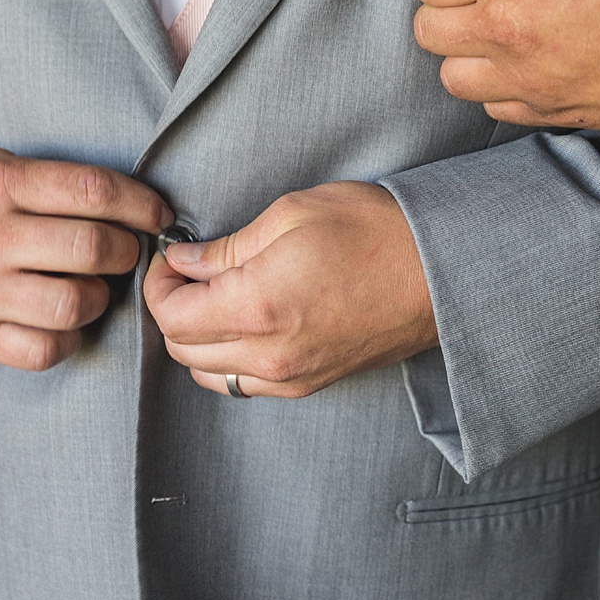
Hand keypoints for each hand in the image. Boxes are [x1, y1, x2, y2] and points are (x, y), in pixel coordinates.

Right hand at [0, 148, 170, 370]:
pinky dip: (68, 338)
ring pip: (75, 304)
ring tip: (90, 286)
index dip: (141, 205)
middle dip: (126, 251)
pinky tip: (63, 321)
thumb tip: (140, 207)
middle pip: (92, 248)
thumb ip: (59, 182)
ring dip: (99, 297)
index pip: (93, 191)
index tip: (157, 215)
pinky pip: (46, 350)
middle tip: (123, 251)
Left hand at [143, 182, 436, 397]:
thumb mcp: (294, 214)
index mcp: (257, 305)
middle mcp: (268, 353)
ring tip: (217, 299)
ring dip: (198, 339)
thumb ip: (228, 246)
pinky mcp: (310, 384)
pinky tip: (247, 325)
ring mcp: (290, 376)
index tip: (172, 259)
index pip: (170, 315)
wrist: (441, 272)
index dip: (158, 284)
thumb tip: (185, 263)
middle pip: (182, 348)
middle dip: (173, 309)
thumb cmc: (376, 232)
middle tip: (190, 273)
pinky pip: (244, 385)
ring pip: (208, 373)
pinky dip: (229, 360)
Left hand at [412, 0, 599, 130]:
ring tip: (507, 32)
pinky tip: (536, 61)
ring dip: (470, 53)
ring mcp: (529, 80)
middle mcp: (508, 31)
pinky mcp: (555, 113)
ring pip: (454, 77)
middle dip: (450, 7)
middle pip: (429, 30)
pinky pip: (497, 107)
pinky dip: (504, 86)